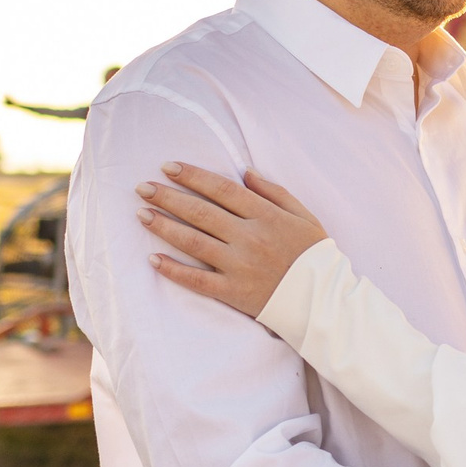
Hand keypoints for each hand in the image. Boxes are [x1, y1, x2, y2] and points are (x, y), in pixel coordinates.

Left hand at [139, 162, 329, 317]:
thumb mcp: (303, 216)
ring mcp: (239, 266)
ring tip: (141, 214)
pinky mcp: (233, 292)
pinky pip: (197, 280)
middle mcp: (249, 238)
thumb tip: (245, 172)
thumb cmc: (314, 255)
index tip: (168, 167)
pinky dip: (173, 270)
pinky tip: (153, 259)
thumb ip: (275, 192)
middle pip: (200, 212)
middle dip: (168, 197)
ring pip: (193, 242)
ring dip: (164, 227)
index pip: (221, 190)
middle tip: (142, 188)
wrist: (323, 299)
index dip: (192, 176)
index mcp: (266, 216)